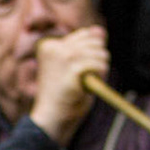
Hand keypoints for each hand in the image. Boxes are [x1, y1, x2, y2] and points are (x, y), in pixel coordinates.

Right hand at [30, 28, 108, 144]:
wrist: (50, 119)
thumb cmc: (62, 95)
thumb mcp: (73, 66)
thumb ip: (87, 46)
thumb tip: (100, 30)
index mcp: (48, 45)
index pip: (85, 34)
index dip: (91, 52)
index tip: (80, 69)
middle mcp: (53, 47)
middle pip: (94, 40)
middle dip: (98, 57)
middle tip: (87, 76)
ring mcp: (62, 58)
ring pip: (98, 51)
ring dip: (101, 66)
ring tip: (89, 81)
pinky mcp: (72, 69)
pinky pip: (98, 64)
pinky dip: (100, 74)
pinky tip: (89, 84)